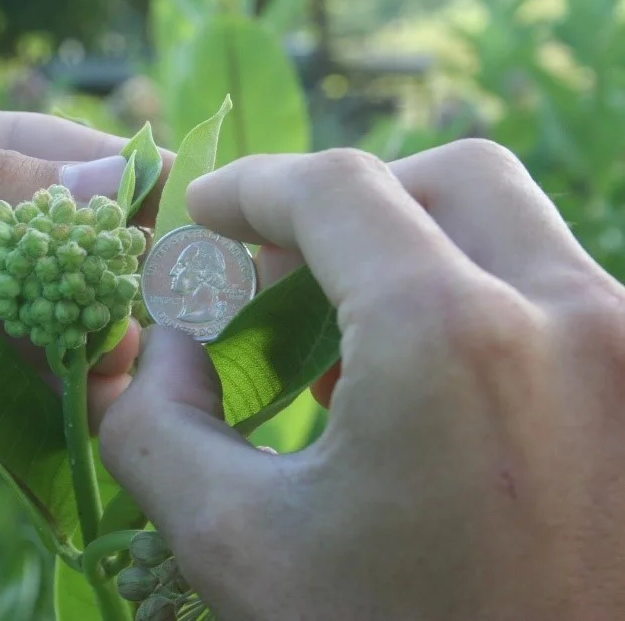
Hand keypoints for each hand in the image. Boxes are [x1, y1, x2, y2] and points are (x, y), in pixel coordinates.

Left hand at [0, 91, 167, 494]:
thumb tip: (112, 176)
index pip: (30, 157)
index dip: (101, 180)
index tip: (165, 210)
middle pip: (39, 256)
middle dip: (96, 279)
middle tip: (148, 308)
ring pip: (23, 338)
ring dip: (77, 352)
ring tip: (124, 368)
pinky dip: (33, 417)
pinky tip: (80, 419)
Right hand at [98, 139, 624, 619]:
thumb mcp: (235, 546)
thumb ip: (154, 423)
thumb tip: (157, 344)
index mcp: (449, 339)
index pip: (337, 191)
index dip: (254, 188)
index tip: (208, 213)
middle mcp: (571, 318)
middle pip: (444, 180)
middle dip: (347, 206)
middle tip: (280, 269)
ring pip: (514, 234)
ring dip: (415, 255)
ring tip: (347, 341)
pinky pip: (560, 299)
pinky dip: (478, 303)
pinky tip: (424, 390)